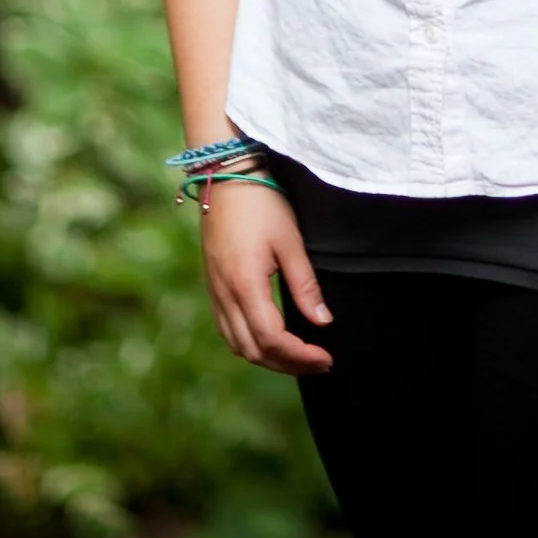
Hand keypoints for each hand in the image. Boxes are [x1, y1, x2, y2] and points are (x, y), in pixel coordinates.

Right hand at [198, 182, 333, 374]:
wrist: (225, 174)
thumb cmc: (262, 202)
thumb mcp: (290, 240)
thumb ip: (305, 285)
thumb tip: (323, 323)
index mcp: (244, 285)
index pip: (272, 340)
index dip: (300, 356)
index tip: (326, 358)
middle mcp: (224, 295)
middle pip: (253, 351)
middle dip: (287, 364)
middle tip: (318, 362)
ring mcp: (214, 291)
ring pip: (237, 345)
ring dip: (267, 357)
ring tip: (298, 355)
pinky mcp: (211, 285)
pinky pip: (227, 330)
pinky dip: (250, 343)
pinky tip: (271, 337)